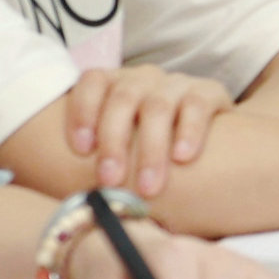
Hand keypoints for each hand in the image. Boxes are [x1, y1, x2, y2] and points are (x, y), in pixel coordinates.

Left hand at [45, 65, 227, 199]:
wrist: (203, 144)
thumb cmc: (144, 152)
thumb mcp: (116, 148)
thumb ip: (93, 160)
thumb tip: (68, 199)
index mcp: (114, 84)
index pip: (92, 81)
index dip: (83, 111)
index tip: (80, 150)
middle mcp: (144, 79)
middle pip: (123, 98)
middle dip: (114, 140)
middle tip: (110, 180)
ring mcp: (176, 84)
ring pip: (158, 105)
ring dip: (150, 147)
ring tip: (149, 185)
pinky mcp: (209, 93)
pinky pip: (197, 105)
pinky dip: (189, 131)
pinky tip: (183, 158)